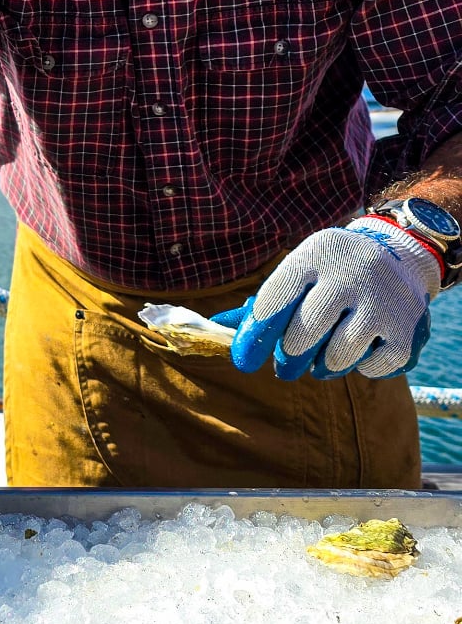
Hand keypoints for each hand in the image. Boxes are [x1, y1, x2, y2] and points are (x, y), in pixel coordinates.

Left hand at [224, 217, 439, 380]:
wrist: (399, 254)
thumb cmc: (330, 271)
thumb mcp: (299, 271)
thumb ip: (263, 302)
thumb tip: (217, 324)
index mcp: (314, 256)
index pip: (275, 301)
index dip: (255, 335)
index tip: (243, 359)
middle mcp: (351, 274)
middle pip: (303, 335)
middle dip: (289, 357)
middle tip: (287, 363)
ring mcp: (383, 301)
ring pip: (337, 357)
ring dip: (323, 366)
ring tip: (322, 357)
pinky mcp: (407, 329)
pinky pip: (371, 368)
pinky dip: (360, 368)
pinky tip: (358, 351)